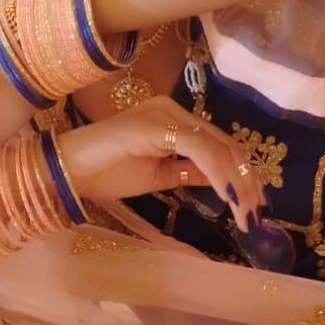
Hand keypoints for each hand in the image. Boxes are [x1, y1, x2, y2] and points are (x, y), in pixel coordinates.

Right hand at [58, 97, 263, 232]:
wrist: (67, 171)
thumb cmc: (104, 174)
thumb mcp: (158, 176)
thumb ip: (189, 172)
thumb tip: (222, 182)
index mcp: (171, 119)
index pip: (218, 143)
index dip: (241, 173)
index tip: (255, 203)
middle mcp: (171, 110)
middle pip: (223, 143)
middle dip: (246, 180)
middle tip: (257, 215)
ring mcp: (163, 114)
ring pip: (216, 146)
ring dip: (236, 182)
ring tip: (245, 214)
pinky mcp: (155, 125)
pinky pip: (198, 149)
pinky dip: (218, 174)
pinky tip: (228, 198)